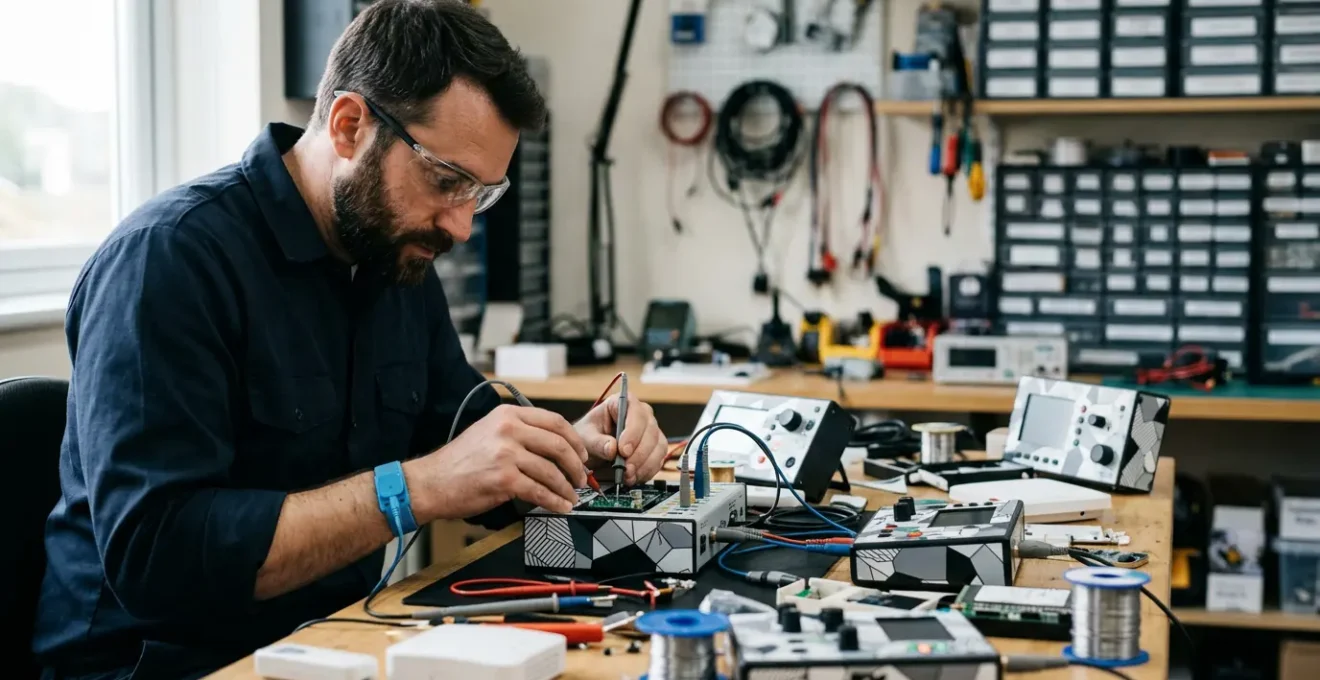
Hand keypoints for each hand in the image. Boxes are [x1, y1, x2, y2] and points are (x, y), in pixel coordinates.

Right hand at [408, 405, 588, 517]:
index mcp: (507, 415)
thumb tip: (551, 444)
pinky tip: (560, 506)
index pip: (554, 421)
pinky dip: (554, 501)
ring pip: (551, 471)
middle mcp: (509, 430)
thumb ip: (518, 431)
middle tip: (581, 478)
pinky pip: (539, 491)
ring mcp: (506, 454)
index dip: (574, 440)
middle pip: (559, 445)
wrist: (430, 482)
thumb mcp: (488, 431)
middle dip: (576, 465)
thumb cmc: (458, 461)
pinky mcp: (504, 479)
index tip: (581, 454)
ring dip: (567, 487)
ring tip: (572, 496)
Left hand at [575, 393, 667, 485]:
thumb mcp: (585, 437)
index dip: (633, 432)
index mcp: (622, 403)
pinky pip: (658, 459)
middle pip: (650, 430)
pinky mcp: (654, 448)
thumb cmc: (588, 436)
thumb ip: (597, 442)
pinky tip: (634, 477)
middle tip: (625, 468)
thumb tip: (612, 449)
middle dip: (639, 453)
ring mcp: (650, 431)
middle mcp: (641, 414)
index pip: (636, 412)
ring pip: (658, 446)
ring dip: (644, 464)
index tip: (623, 450)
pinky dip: (647, 471)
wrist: (591, 450)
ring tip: (627, 476)